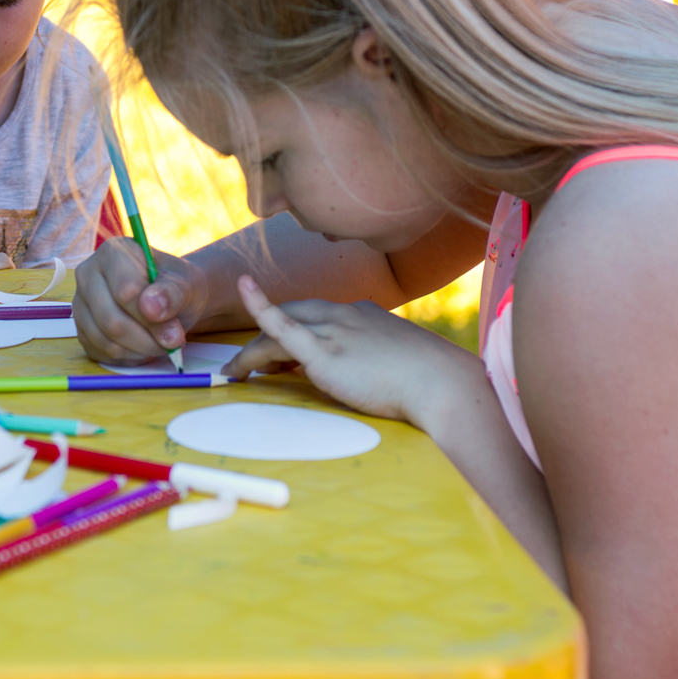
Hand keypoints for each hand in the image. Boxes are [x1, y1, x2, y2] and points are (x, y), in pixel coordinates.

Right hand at [73, 237, 210, 363]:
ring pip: (106, 341)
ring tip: (160, 343)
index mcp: (113, 252)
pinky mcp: (81, 329)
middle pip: (112, 321)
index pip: (125, 292)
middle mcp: (88, 274)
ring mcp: (81, 303)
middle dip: (148, 339)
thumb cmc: (177, 287)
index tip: (176, 331)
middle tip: (172, 342)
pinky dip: (128, 357)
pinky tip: (144, 347)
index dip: (152, 318)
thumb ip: (172, 292)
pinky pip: (101, 353)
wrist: (170, 300)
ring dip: (140, 350)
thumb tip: (151, 308)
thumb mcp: (186, 284)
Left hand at [224, 276, 477, 426]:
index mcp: (363, 315)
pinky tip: (242, 295)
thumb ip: (379, 361)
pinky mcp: (323, 351)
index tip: (284, 353)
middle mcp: (344, 314)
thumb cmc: (431, 382)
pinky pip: (279, 325)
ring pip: (278, 329)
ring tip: (236, 372)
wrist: (441, 384)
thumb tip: (371, 375)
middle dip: (267, 336)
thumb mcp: (402, 362)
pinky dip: (257, 307)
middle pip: (292, 315)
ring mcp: (332, 329)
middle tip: (253, 365)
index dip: (295, 330)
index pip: (317, 315)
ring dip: (252, 350)